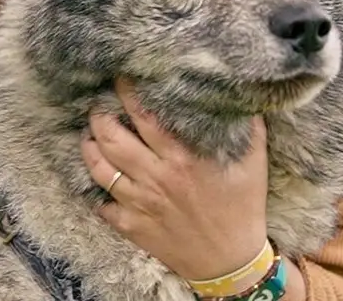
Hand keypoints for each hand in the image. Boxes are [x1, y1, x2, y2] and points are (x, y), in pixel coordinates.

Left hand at [81, 80, 269, 281]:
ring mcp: (139, 203)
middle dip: (99, 116)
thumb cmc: (243, 208)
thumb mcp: (253, 162)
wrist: (231, 261)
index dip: (127, 93)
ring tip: (89, 134)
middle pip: (111, 138)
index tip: (122, 79)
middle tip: (98, 105)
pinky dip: (95, 190)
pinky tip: (98, 176)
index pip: (143, 115)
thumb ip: (247, 125)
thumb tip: (240, 93)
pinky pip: (102, 204)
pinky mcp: (132, 226)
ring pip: (99, 168)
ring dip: (89, 147)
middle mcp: (155, 177)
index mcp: (181, 157)